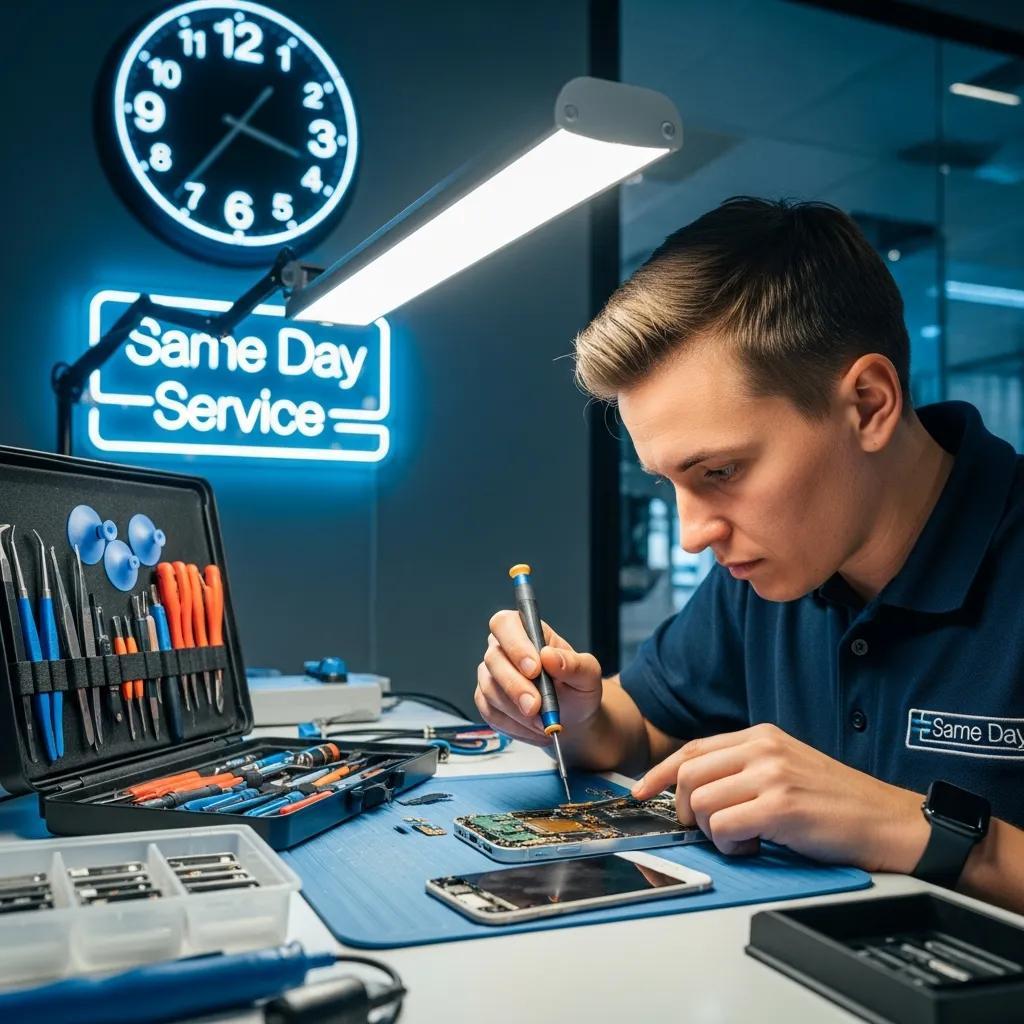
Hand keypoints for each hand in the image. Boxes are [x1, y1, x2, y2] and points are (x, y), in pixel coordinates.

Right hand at [475, 610, 602, 746]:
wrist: (572, 718)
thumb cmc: (577, 688)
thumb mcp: (588, 675)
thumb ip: (574, 664)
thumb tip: (550, 656)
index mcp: (527, 631)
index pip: (505, 624)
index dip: (515, 645)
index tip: (535, 669)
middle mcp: (503, 649)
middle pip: (493, 658)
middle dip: (516, 686)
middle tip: (536, 706)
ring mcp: (491, 675)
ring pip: (490, 688)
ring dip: (517, 710)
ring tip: (544, 722)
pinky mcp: (486, 701)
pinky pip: (490, 713)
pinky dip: (514, 725)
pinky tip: (534, 728)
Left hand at [631, 723, 929, 870]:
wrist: (890, 822)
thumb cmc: (838, 803)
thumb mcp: (786, 768)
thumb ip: (744, 769)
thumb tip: (695, 788)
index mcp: (761, 736)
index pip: (692, 749)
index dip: (659, 772)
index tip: (640, 791)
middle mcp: (762, 749)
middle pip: (687, 774)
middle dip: (683, 809)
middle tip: (705, 829)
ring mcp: (771, 775)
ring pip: (699, 801)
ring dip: (710, 831)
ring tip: (742, 838)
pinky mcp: (781, 807)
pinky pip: (724, 827)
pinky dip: (730, 845)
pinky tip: (754, 847)